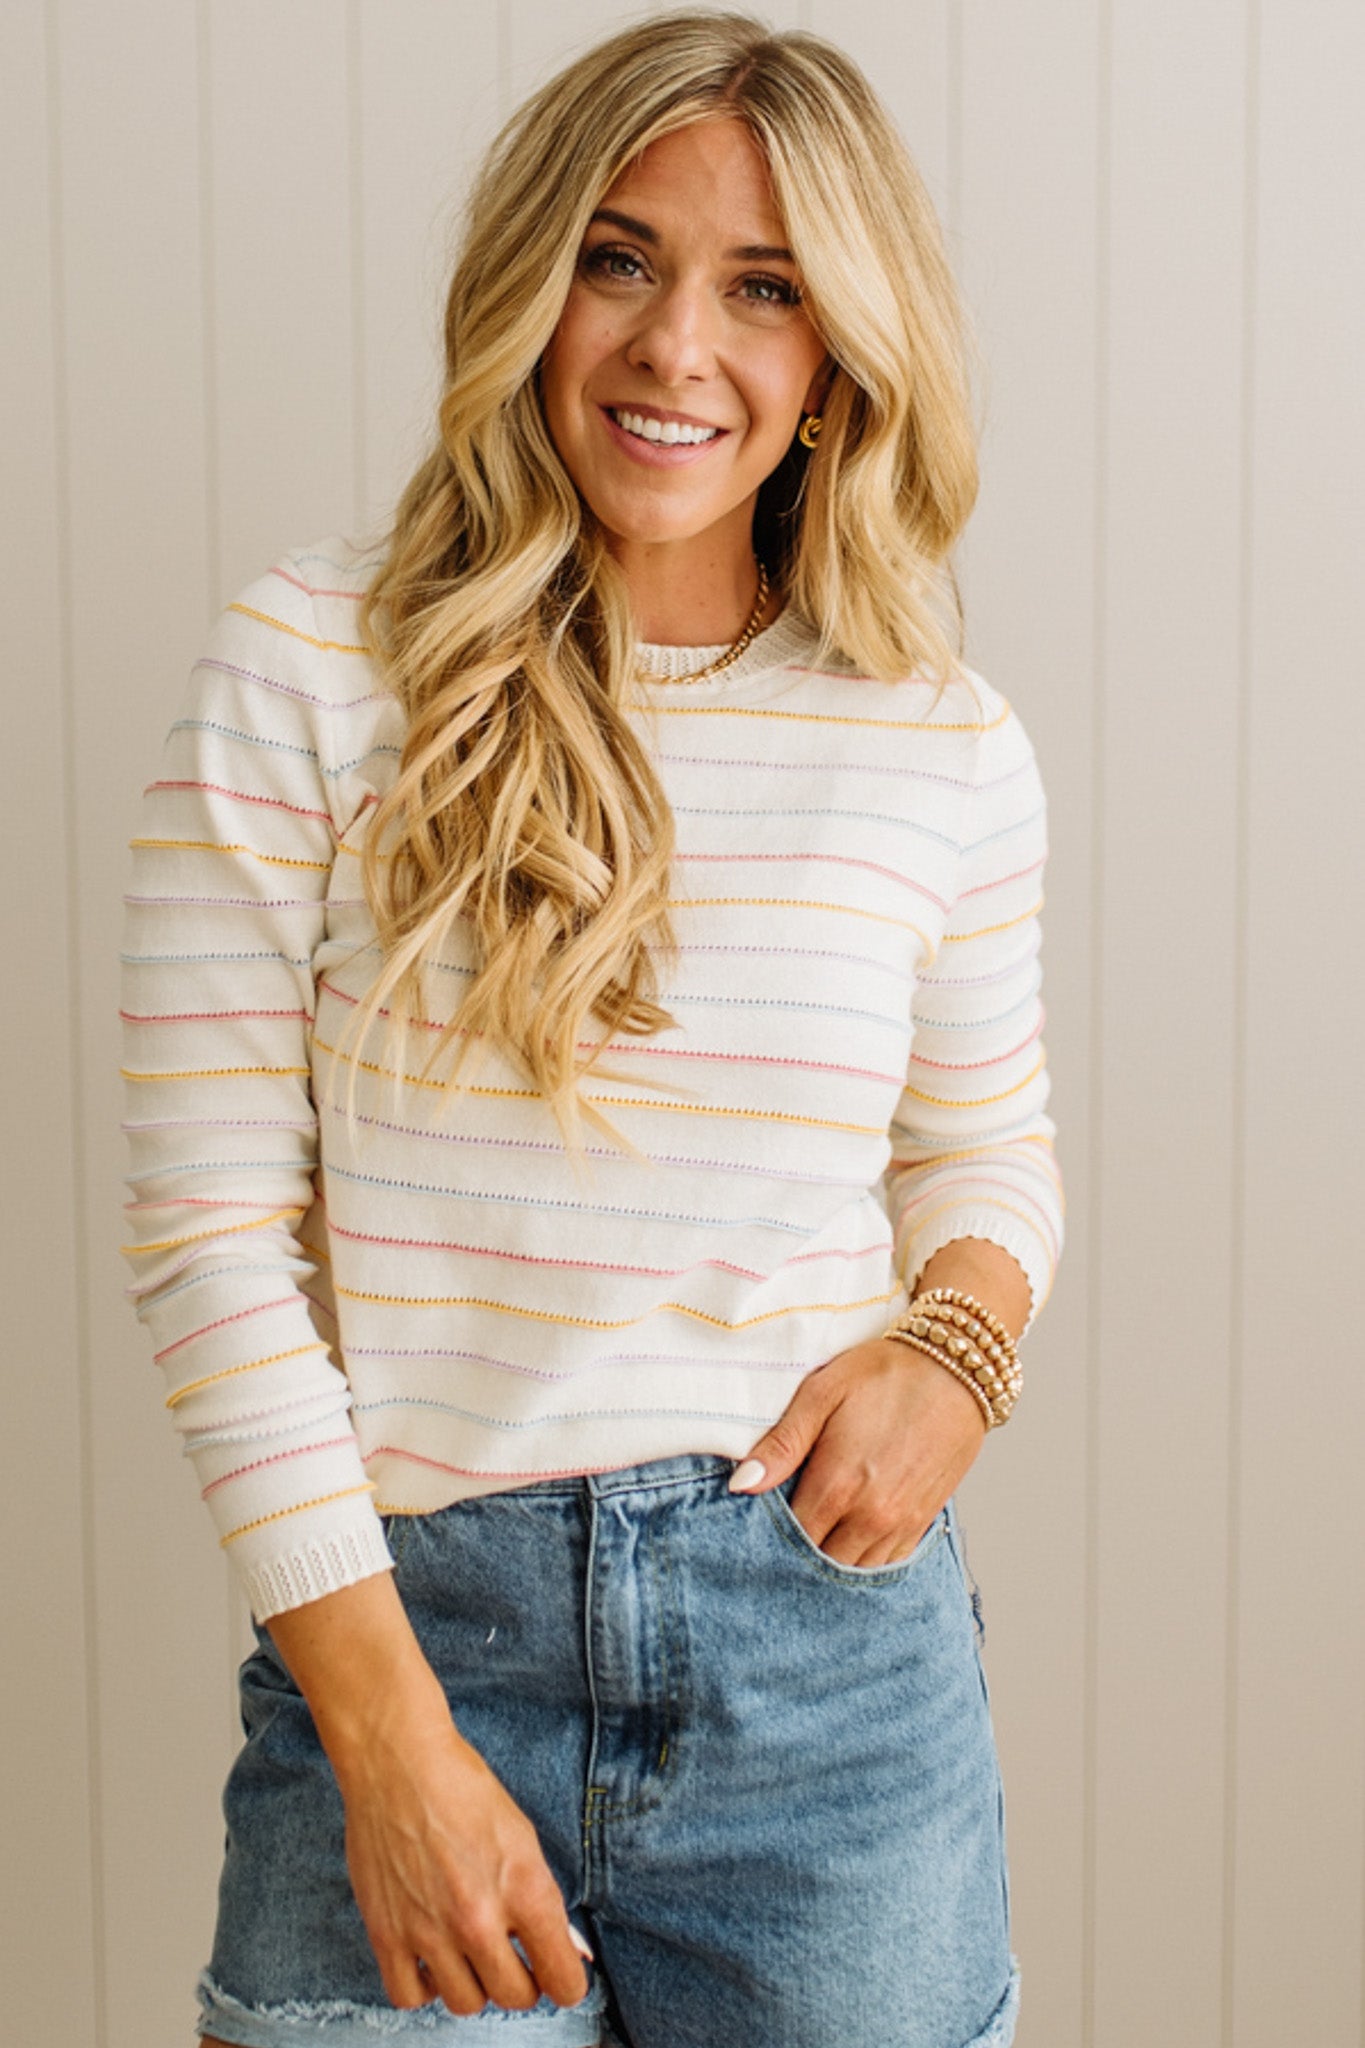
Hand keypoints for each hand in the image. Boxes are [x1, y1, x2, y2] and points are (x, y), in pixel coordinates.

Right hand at [331, 1671, 591, 2014]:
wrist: (400, 1762)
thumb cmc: (465, 1789)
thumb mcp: (522, 1837)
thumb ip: (545, 1900)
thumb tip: (571, 1950)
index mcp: (525, 1890)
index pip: (563, 1981)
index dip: (567, 1982)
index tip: (560, 1974)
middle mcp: (479, 1919)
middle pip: (516, 1997)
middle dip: (523, 1981)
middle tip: (514, 1956)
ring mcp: (430, 1931)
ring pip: (467, 2003)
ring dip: (475, 1984)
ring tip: (472, 1952)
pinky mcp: (386, 1933)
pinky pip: (410, 1997)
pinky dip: (425, 1986)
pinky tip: (432, 1959)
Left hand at [729, 1337, 987, 1566]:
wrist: (956, 1370)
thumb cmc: (884, 1374)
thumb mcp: (822, 1393)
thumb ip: (781, 1444)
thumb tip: (741, 1485)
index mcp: (838, 1484)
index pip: (789, 1539)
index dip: (768, 1536)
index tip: (755, 1523)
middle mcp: (871, 1515)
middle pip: (819, 1563)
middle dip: (796, 1554)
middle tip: (782, 1530)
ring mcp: (900, 1524)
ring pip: (852, 1570)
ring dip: (830, 1561)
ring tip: (815, 1532)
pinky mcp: (923, 1522)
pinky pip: (886, 1564)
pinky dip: (863, 1559)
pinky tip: (849, 1537)